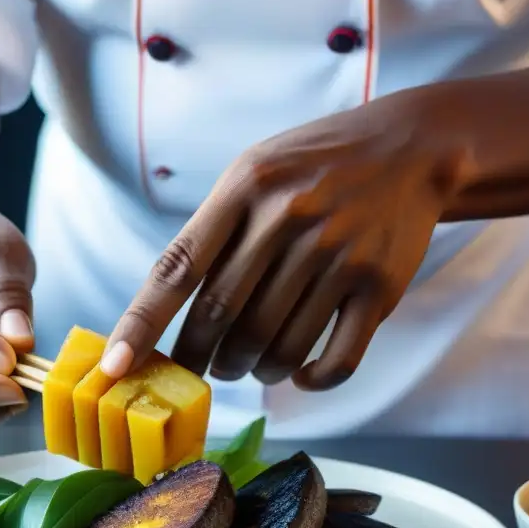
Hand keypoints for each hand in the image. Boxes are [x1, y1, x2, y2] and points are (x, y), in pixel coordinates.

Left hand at [103, 97, 469, 389]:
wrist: (413, 147)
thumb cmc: (317, 165)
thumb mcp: (256, 170)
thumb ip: (214, 229)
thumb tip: (166, 308)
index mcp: (246, 187)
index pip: (178, 269)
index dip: (141, 325)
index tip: (115, 367)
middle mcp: (290, 220)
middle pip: (222, 318)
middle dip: (202, 357)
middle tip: (202, 366)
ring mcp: (338, 254)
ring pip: (275, 347)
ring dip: (253, 369)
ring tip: (250, 362)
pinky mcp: (379, 287)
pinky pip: (334, 361)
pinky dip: (308, 380)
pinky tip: (298, 373)